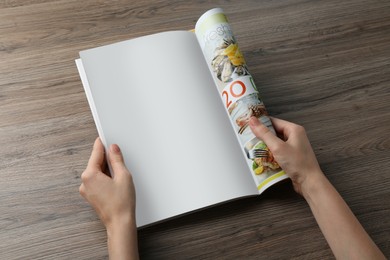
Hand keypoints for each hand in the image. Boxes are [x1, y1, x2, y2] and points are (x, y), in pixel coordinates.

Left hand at [79, 138, 138, 258]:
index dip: (102, 144)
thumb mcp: (123, 176)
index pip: (96, 153)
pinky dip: (105, 178)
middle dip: (106, 159)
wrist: (120, 223)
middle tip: (118, 158)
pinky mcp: (91, 196)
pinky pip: (97, 181)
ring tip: (119, 176)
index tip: (103, 138)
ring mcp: (87, 190)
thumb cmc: (121, 203)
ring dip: (106, 170)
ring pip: (96, 172)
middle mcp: (85, 182)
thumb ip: (117, 160)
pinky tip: (115, 182)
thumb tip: (113, 149)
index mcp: (90, 175)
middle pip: (95, 163)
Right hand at [249, 116, 322, 195]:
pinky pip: (278, 150)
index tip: (249, 125)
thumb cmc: (298, 164)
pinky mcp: (291, 155)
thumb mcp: (278, 147)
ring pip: (275, 142)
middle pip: (274, 132)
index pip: (274, 121)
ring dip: (266, 146)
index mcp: (294, 129)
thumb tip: (253, 121)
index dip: (261, 123)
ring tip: (256, 149)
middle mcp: (295, 136)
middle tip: (251, 138)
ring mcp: (293, 146)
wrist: (309, 182)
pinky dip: (270, 153)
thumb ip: (264, 133)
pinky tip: (265, 157)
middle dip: (262, 136)